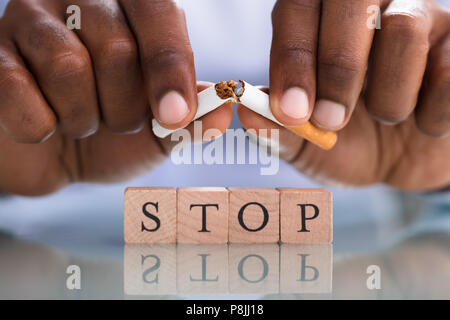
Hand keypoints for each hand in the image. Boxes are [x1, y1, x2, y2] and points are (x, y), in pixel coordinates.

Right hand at [0, 0, 232, 194]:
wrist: (55, 158)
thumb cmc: (112, 137)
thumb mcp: (158, 132)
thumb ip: (190, 120)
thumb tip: (223, 113)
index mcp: (131, 12)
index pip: (159, 12)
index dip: (169, 66)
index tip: (173, 116)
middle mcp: (81, 1)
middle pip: (117, 47)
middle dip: (123, 108)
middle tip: (116, 122)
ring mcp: (30, 20)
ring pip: (68, 66)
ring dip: (83, 118)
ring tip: (81, 123)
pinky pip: (21, 93)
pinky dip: (41, 127)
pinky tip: (43, 124)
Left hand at [238, 0, 449, 190]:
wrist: (403, 162)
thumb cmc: (347, 145)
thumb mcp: (307, 146)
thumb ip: (278, 132)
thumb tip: (247, 114)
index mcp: (318, 25)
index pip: (297, 10)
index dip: (292, 57)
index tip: (292, 111)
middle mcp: (368, 9)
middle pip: (351, 1)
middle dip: (339, 69)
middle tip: (331, 121)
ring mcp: (419, 17)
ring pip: (404, 29)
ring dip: (389, 94)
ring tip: (386, 119)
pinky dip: (433, 109)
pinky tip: (424, 125)